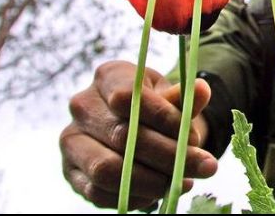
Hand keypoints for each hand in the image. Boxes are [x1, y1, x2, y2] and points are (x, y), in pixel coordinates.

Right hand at [59, 60, 217, 209]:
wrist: (136, 125)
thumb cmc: (156, 106)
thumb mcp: (172, 97)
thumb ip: (185, 99)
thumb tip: (202, 90)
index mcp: (108, 76)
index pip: (129, 98)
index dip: (164, 120)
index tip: (196, 138)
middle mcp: (83, 105)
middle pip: (122, 136)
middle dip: (168, 156)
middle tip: (204, 168)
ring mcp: (72, 140)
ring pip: (107, 168)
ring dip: (152, 181)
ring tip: (183, 183)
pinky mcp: (71, 171)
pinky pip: (98, 192)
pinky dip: (133, 197)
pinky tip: (159, 193)